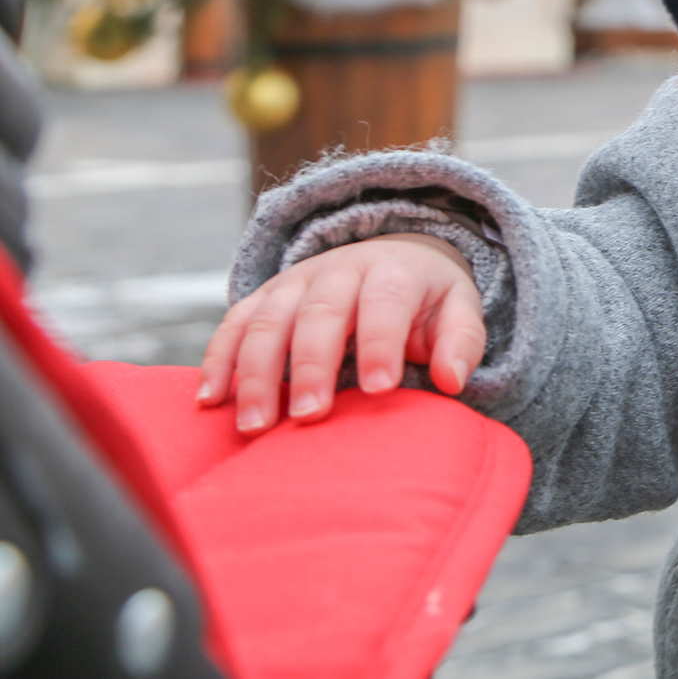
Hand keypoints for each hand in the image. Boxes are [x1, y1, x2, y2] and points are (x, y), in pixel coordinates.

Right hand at [197, 233, 484, 432]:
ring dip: (256, 373)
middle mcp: (339, 271)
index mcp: (393, 272)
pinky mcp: (263, 298)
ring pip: (268, 321)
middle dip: (311, 366)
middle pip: (320, 314)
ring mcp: (295, 282)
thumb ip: (460, 342)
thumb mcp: (457, 310)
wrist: (390, 258)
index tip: (379, 390)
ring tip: (255, 426)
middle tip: (309, 415)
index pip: (385, 303)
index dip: (381, 344)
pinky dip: (217, 360)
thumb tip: (452, 380)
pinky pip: (233, 324)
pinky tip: (210, 401)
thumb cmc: (426, 300)